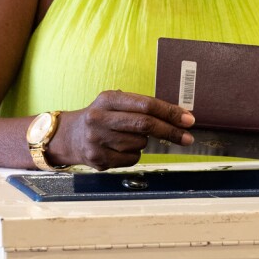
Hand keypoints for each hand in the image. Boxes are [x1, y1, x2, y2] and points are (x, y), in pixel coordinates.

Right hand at [50, 91, 194, 169]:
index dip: (170, 112)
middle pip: (145, 125)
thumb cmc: (102, 118)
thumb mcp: (115, 103)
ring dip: (144, 142)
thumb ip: (141, 107)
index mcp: (107, 100)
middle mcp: (100, 118)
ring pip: (140, 144)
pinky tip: (120, 148)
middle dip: (170, 131)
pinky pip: (132, 158)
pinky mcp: (99, 159)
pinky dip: (133, 154)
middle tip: (187, 137)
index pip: (146, 104)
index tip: (188, 119)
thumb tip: (179, 117)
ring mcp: (97, 140)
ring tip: (127, 137)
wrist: (70, 137)